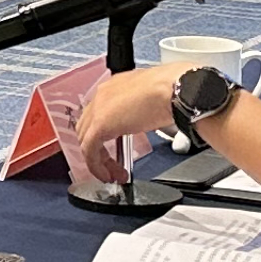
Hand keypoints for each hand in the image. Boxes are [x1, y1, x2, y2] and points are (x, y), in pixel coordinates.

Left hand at [70, 66, 189, 184]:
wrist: (175, 88)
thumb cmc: (172, 89)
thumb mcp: (151, 99)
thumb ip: (141, 111)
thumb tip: (147, 122)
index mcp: (115, 87)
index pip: (98, 113)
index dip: (104, 135)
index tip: (115, 149)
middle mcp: (103, 95)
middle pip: (87, 127)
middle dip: (99, 150)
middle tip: (113, 165)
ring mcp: (99, 109)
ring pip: (86, 140)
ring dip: (98, 160)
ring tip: (113, 174)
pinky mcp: (100, 125)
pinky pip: (90, 151)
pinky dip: (96, 166)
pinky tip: (108, 175)